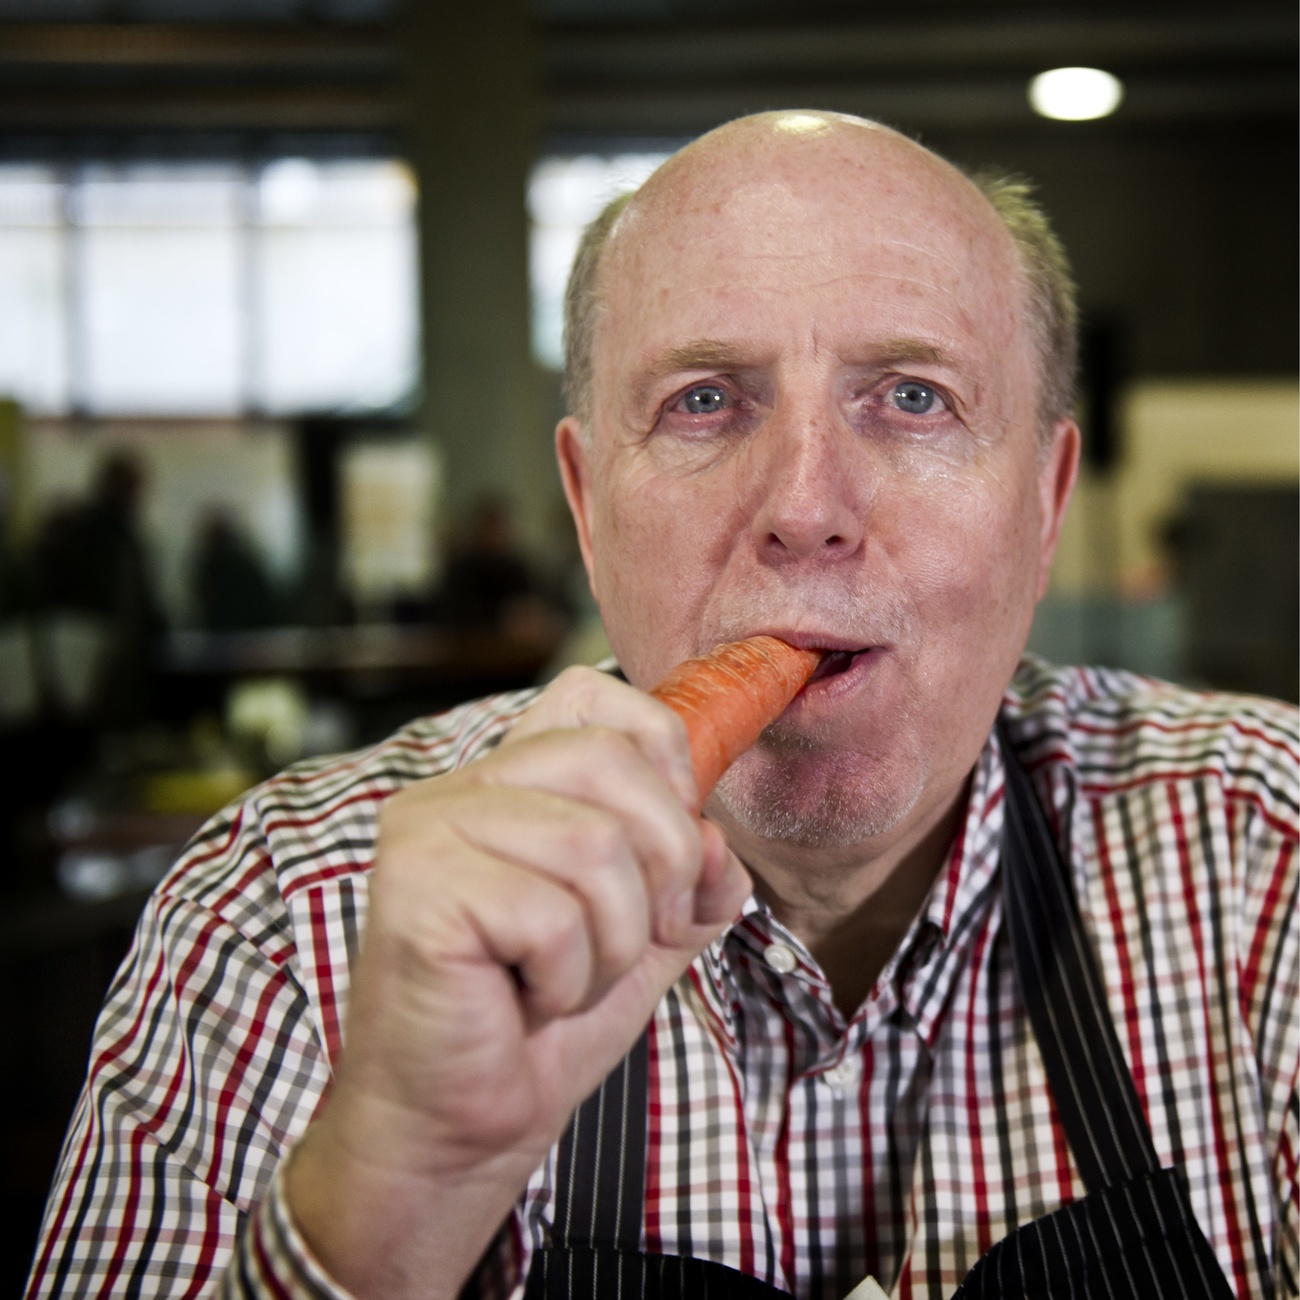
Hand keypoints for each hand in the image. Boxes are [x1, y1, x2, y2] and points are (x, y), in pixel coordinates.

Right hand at [284, 667, 751, 1298]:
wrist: (459, 1131)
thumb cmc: (541, 1026)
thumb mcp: (645, 932)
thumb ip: (691, 873)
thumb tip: (717, 840)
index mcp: (507, 781)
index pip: (590, 695)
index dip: (661, 757)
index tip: (672, 844)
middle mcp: (456, 788)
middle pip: (610, 761)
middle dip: (663, 865)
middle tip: (633, 939)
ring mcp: (427, 832)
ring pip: (593, 843)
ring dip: (613, 940)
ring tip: (568, 980)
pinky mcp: (416, 891)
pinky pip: (551, 915)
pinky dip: (568, 979)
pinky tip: (526, 1003)